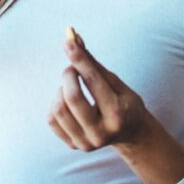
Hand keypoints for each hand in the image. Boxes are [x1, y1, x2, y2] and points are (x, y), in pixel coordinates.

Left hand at [48, 30, 151, 150]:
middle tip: (72, 68)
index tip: (69, 41)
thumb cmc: (124, 102)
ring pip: (58, 109)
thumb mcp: (116, 83)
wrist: (131, 134)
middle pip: (72, 98)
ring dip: (61, 91)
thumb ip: (94, 64)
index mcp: (118, 114)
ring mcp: (87, 143)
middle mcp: (102, 132)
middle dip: (68, 75)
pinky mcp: (74, 145)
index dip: (80, 59)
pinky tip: (68, 102)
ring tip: (72, 87)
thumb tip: (74, 38)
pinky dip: (56, 104)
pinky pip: (52, 120)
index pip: (93, 82)